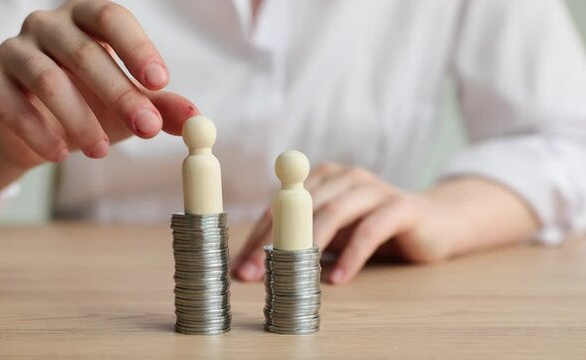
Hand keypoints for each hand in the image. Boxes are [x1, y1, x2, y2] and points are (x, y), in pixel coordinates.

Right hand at [0, 0, 197, 168]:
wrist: (34, 132)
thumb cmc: (89, 106)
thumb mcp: (129, 105)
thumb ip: (160, 108)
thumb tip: (197, 119)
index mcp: (85, 19)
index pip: (111, 18)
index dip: (137, 48)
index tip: (160, 82)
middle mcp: (47, 25)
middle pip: (83, 51)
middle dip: (119, 94)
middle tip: (146, 128)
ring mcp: (12, 50)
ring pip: (45, 78)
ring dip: (79, 118)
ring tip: (101, 151)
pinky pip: (8, 103)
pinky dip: (37, 131)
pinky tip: (59, 153)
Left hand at [232, 163, 451, 284]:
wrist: (437, 222)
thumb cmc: (375, 228)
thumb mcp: (334, 231)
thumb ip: (303, 239)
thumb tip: (257, 266)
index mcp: (323, 178)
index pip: (281, 206)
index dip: (258, 237)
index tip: (240, 267)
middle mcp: (346, 177)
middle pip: (300, 208)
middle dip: (273, 243)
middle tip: (254, 274)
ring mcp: (374, 189)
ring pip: (333, 214)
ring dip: (307, 247)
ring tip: (290, 275)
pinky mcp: (401, 207)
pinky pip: (370, 230)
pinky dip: (352, 255)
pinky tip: (338, 279)